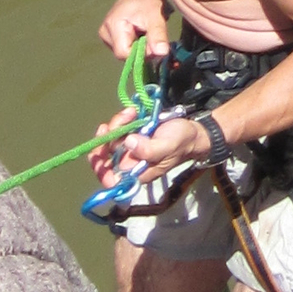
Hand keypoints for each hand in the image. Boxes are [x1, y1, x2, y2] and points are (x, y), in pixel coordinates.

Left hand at [87, 113, 212, 189]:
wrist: (193, 132)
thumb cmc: (182, 142)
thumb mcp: (169, 146)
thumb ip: (150, 149)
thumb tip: (129, 143)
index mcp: (137, 173)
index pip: (110, 179)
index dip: (100, 169)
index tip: (99, 151)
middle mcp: (129, 164)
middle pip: (104, 157)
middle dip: (105, 139)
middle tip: (110, 125)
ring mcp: (129, 150)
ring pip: (109, 140)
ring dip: (116, 124)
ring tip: (130, 113)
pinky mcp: (132, 136)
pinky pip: (118, 129)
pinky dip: (121, 119)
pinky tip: (133, 111)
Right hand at [98, 0, 167, 57]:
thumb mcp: (155, 16)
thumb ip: (158, 35)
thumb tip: (161, 53)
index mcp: (112, 26)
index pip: (124, 53)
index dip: (141, 53)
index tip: (154, 43)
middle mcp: (105, 32)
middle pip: (124, 55)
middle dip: (141, 50)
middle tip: (152, 36)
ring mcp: (106, 35)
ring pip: (125, 53)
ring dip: (139, 47)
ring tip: (145, 31)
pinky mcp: (110, 36)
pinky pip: (125, 48)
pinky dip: (136, 44)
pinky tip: (140, 33)